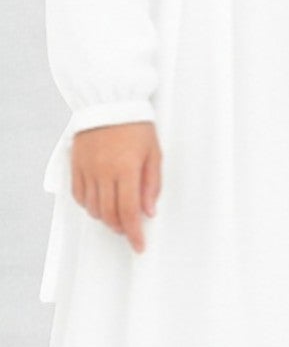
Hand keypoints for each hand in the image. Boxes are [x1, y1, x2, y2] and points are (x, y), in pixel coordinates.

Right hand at [72, 121, 161, 252]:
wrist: (109, 101)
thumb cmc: (136, 125)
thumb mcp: (154, 153)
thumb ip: (152, 184)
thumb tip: (149, 211)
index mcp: (125, 169)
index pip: (128, 211)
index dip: (134, 233)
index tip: (139, 245)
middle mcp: (103, 172)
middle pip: (109, 214)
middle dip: (121, 228)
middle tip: (131, 231)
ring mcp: (86, 169)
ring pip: (93, 208)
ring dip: (106, 218)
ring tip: (118, 217)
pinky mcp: (75, 165)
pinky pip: (79, 195)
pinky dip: (89, 205)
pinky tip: (99, 204)